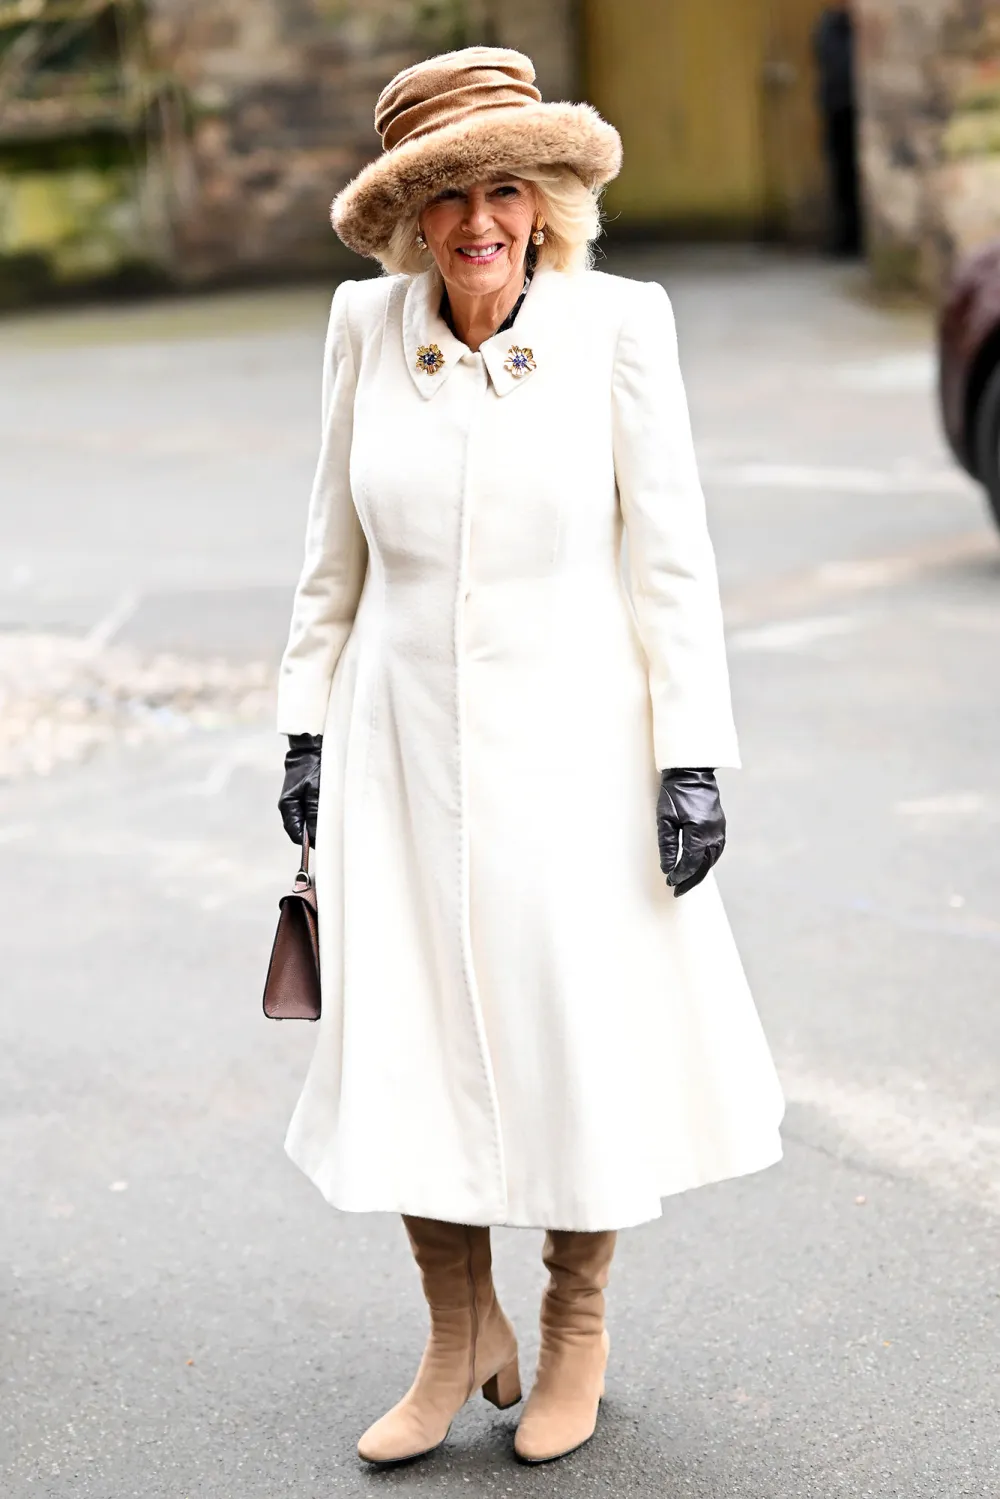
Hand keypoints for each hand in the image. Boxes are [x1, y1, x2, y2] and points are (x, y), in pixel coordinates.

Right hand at [279, 734, 321, 845]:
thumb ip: (316, 813)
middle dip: (314, 834)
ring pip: (307, 822)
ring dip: (318, 825)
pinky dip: (319, 816)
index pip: (296, 834)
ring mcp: (296, 802)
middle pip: (301, 830)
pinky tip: (330, 814)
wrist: (311, 747)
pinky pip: (310, 813)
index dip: (308, 842)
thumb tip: (316, 835)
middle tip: (332, 836)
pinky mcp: (304, 797)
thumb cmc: (313, 765)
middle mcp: (290, 807)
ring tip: (333, 824)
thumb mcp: (316, 790)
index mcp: (288, 806)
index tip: (323, 845)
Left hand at [656, 768, 725, 896]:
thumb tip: (667, 868)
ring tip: (687, 882)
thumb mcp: (665, 819)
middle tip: (677, 890)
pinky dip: (708, 861)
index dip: (679, 875)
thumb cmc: (675, 793)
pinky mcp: (720, 826)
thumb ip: (667, 845)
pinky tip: (699, 866)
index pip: (690, 862)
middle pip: (703, 865)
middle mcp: (713, 833)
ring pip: (712, 859)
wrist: (692, 773)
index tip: (669, 881)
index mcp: (699, 831)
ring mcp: (719, 830)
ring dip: (700, 872)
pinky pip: (716, 850)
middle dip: (690, 880)